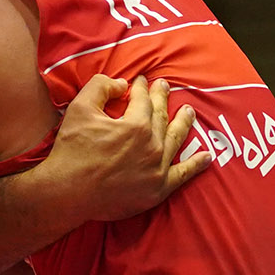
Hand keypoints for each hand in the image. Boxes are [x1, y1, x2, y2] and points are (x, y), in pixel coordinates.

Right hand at [0, 74, 209, 273]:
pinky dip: (196, 165)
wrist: (68, 193)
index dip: (141, 88)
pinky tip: (206, 157)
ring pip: (176, 140)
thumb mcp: (80, 109)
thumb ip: (101, 87)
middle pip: (162, 116)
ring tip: (189, 112)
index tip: (140, 81)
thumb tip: (121, 84)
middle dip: (163, 99)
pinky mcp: (157, 189)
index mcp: (136, 125)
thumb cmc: (72, 151)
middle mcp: (152, 145)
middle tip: (165, 87)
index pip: (143, 100)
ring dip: (184, 123)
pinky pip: (182, 175)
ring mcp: (157, 169)